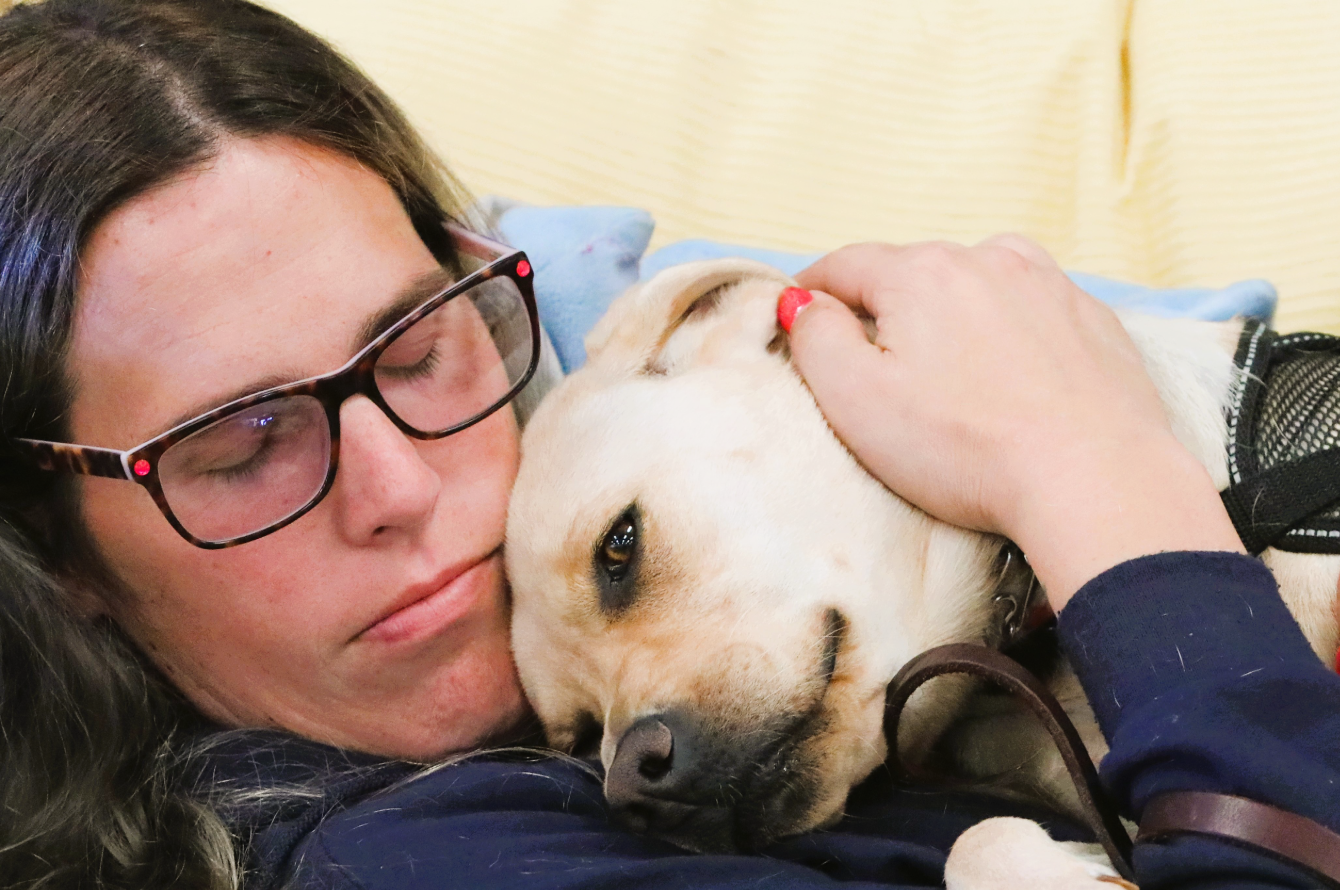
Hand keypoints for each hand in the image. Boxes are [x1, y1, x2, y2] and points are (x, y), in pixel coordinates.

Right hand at [786, 236, 1242, 605]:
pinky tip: (1008, 381)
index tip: (799, 316)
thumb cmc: (967, 449)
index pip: (845, 266)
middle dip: (885, 308)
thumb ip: (816, 340)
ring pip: (975, 284)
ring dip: (951, 314)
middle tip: (872, 364)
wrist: (1096, 480)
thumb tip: (805, 304)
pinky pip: (1031, 312)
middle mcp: (988, 259)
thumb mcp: (856, 400)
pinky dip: (1008, 334)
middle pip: (911, 273)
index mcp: (921, 273)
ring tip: (946, 370)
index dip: (812, 292)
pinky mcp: (1094, 320)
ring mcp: (1049, 285)